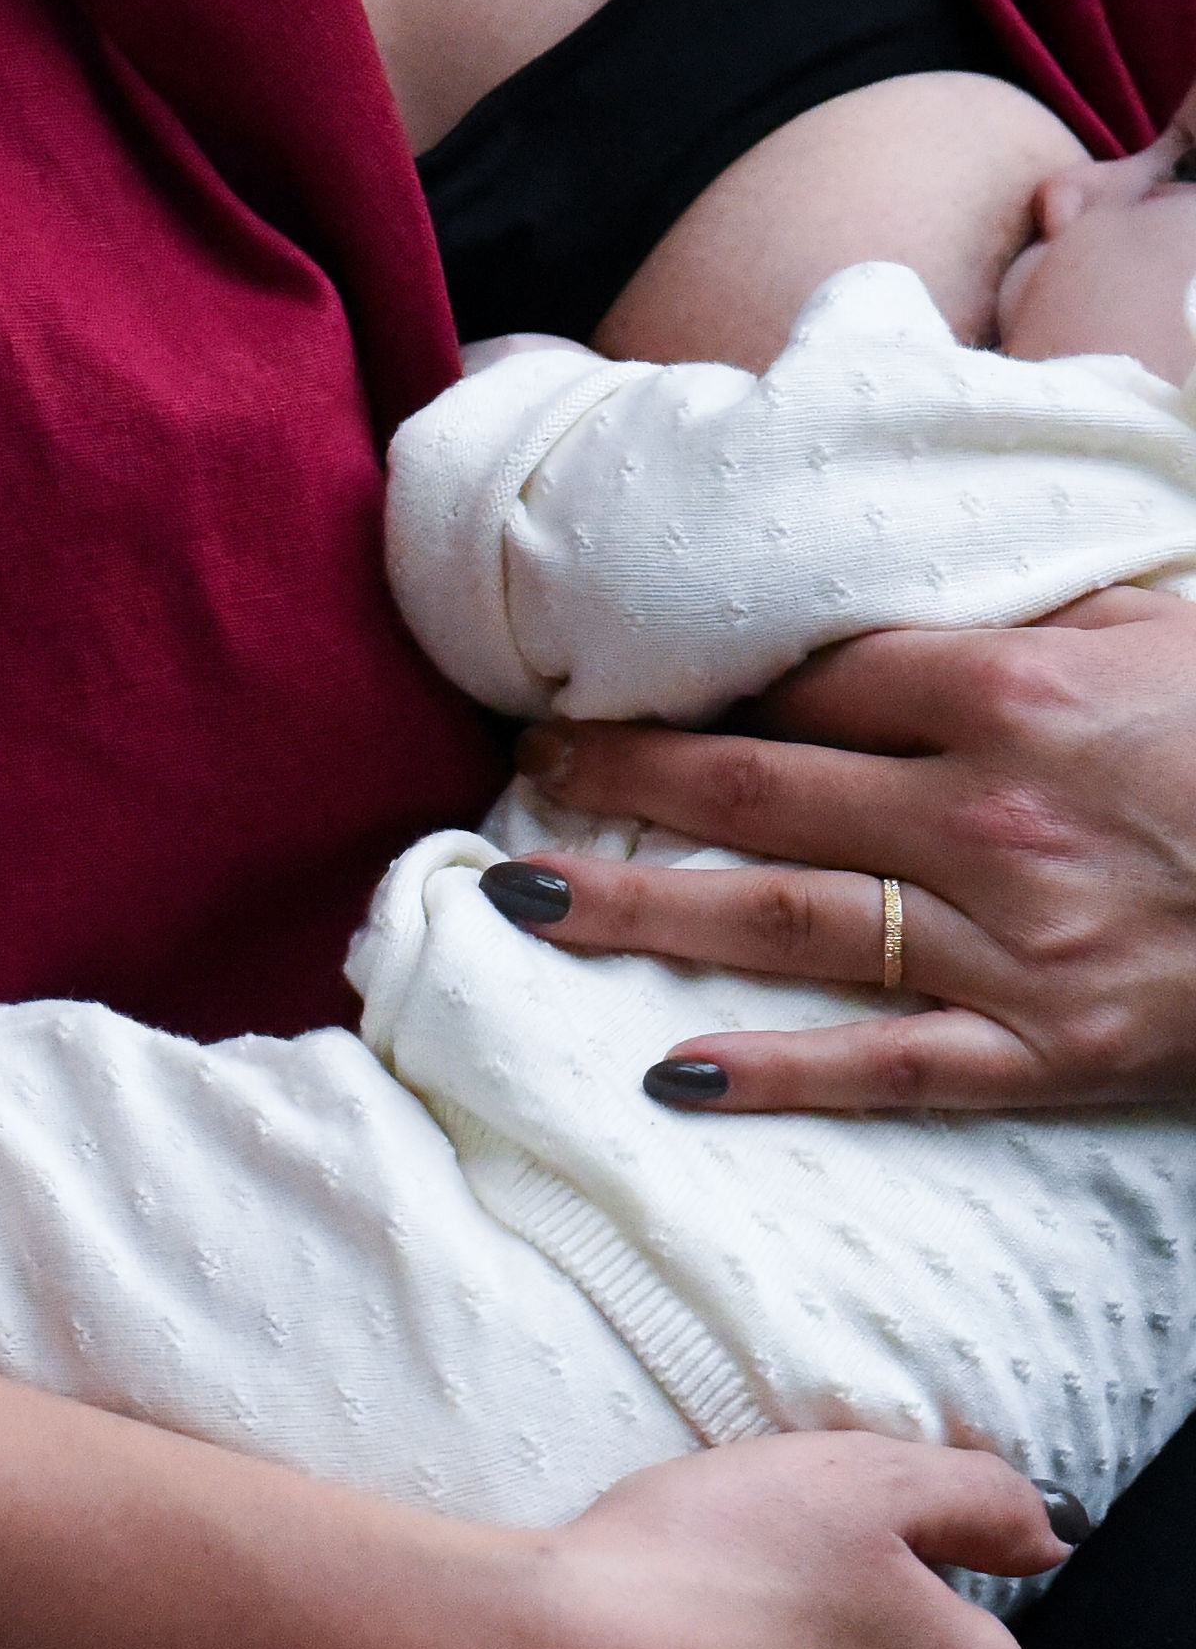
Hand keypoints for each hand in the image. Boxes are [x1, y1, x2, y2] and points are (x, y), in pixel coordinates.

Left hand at [492, 589, 1195, 1110]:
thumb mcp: (1161, 628)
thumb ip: (1033, 605)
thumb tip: (911, 574)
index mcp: (1010, 691)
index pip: (805, 680)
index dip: (696, 681)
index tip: (609, 676)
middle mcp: (982, 814)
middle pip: (750, 790)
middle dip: (618, 777)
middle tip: (523, 764)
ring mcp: (1008, 943)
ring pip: (776, 922)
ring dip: (633, 907)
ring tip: (517, 895)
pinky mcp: (1045, 1050)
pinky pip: (881, 1065)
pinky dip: (771, 1074)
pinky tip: (666, 1070)